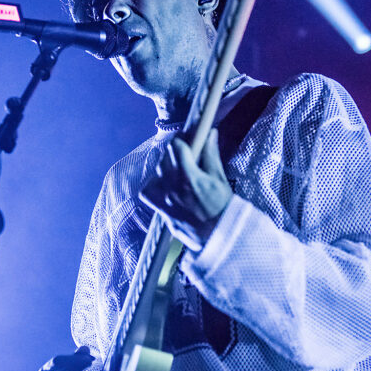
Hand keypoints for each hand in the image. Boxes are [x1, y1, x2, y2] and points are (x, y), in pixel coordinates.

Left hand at [140, 128, 232, 251]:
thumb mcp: (219, 179)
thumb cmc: (222, 208)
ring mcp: (164, 200)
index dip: (182, 141)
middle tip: (185, 155)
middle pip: (165, 157)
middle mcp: (173, 187)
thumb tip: (209, 133)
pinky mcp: (160, 210)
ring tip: (178, 172)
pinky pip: (148, 191)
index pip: (176, 147)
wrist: (218, 237)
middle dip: (174, 153)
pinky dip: (154, 185)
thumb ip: (211, 155)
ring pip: (156, 173)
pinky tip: (165, 186)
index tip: (187, 141)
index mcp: (189, 177)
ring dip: (165, 168)